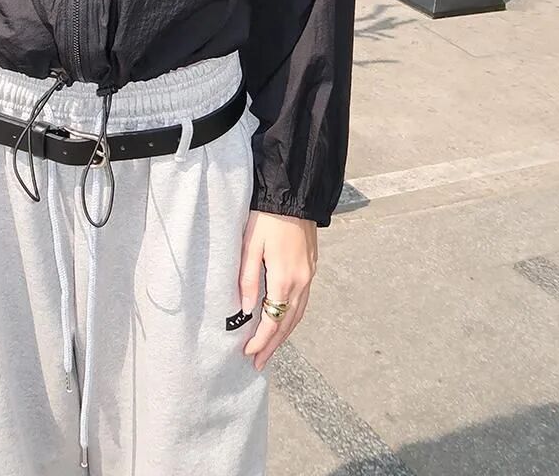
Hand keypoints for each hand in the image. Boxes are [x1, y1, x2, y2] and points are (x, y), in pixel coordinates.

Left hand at [238, 209, 317, 370]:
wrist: (294, 195)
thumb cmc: (267, 217)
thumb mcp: (250, 245)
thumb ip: (248, 279)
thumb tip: (247, 309)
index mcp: (285, 278)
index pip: (273, 320)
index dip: (261, 340)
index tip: (248, 353)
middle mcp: (302, 281)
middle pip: (288, 323)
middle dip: (273, 345)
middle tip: (259, 363)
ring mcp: (309, 275)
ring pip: (298, 314)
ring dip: (284, 334)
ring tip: (270, 349)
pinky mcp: (311, 267)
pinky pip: (303, 301)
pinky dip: (292, 317)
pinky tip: (284, 320)